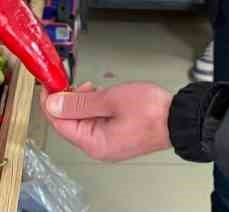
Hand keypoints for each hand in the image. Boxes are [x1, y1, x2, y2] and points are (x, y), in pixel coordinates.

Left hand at [42, 81, 172, 161]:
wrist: (179, 118)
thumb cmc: (151, 111)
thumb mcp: (110, 100)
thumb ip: (79, 103)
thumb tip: (54, 104)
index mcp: (94, 143)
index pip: (59, 124)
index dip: (51, 102)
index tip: (49, 83)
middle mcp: (99, 147)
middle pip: (69, 123)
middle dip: (68, 100)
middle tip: (71, 81)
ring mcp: (108, 142)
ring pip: (82, 120)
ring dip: (81, 101)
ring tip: (92, 88)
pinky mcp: (116, 135)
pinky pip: (96, 121)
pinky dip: (94, 106)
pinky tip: (100, 95)